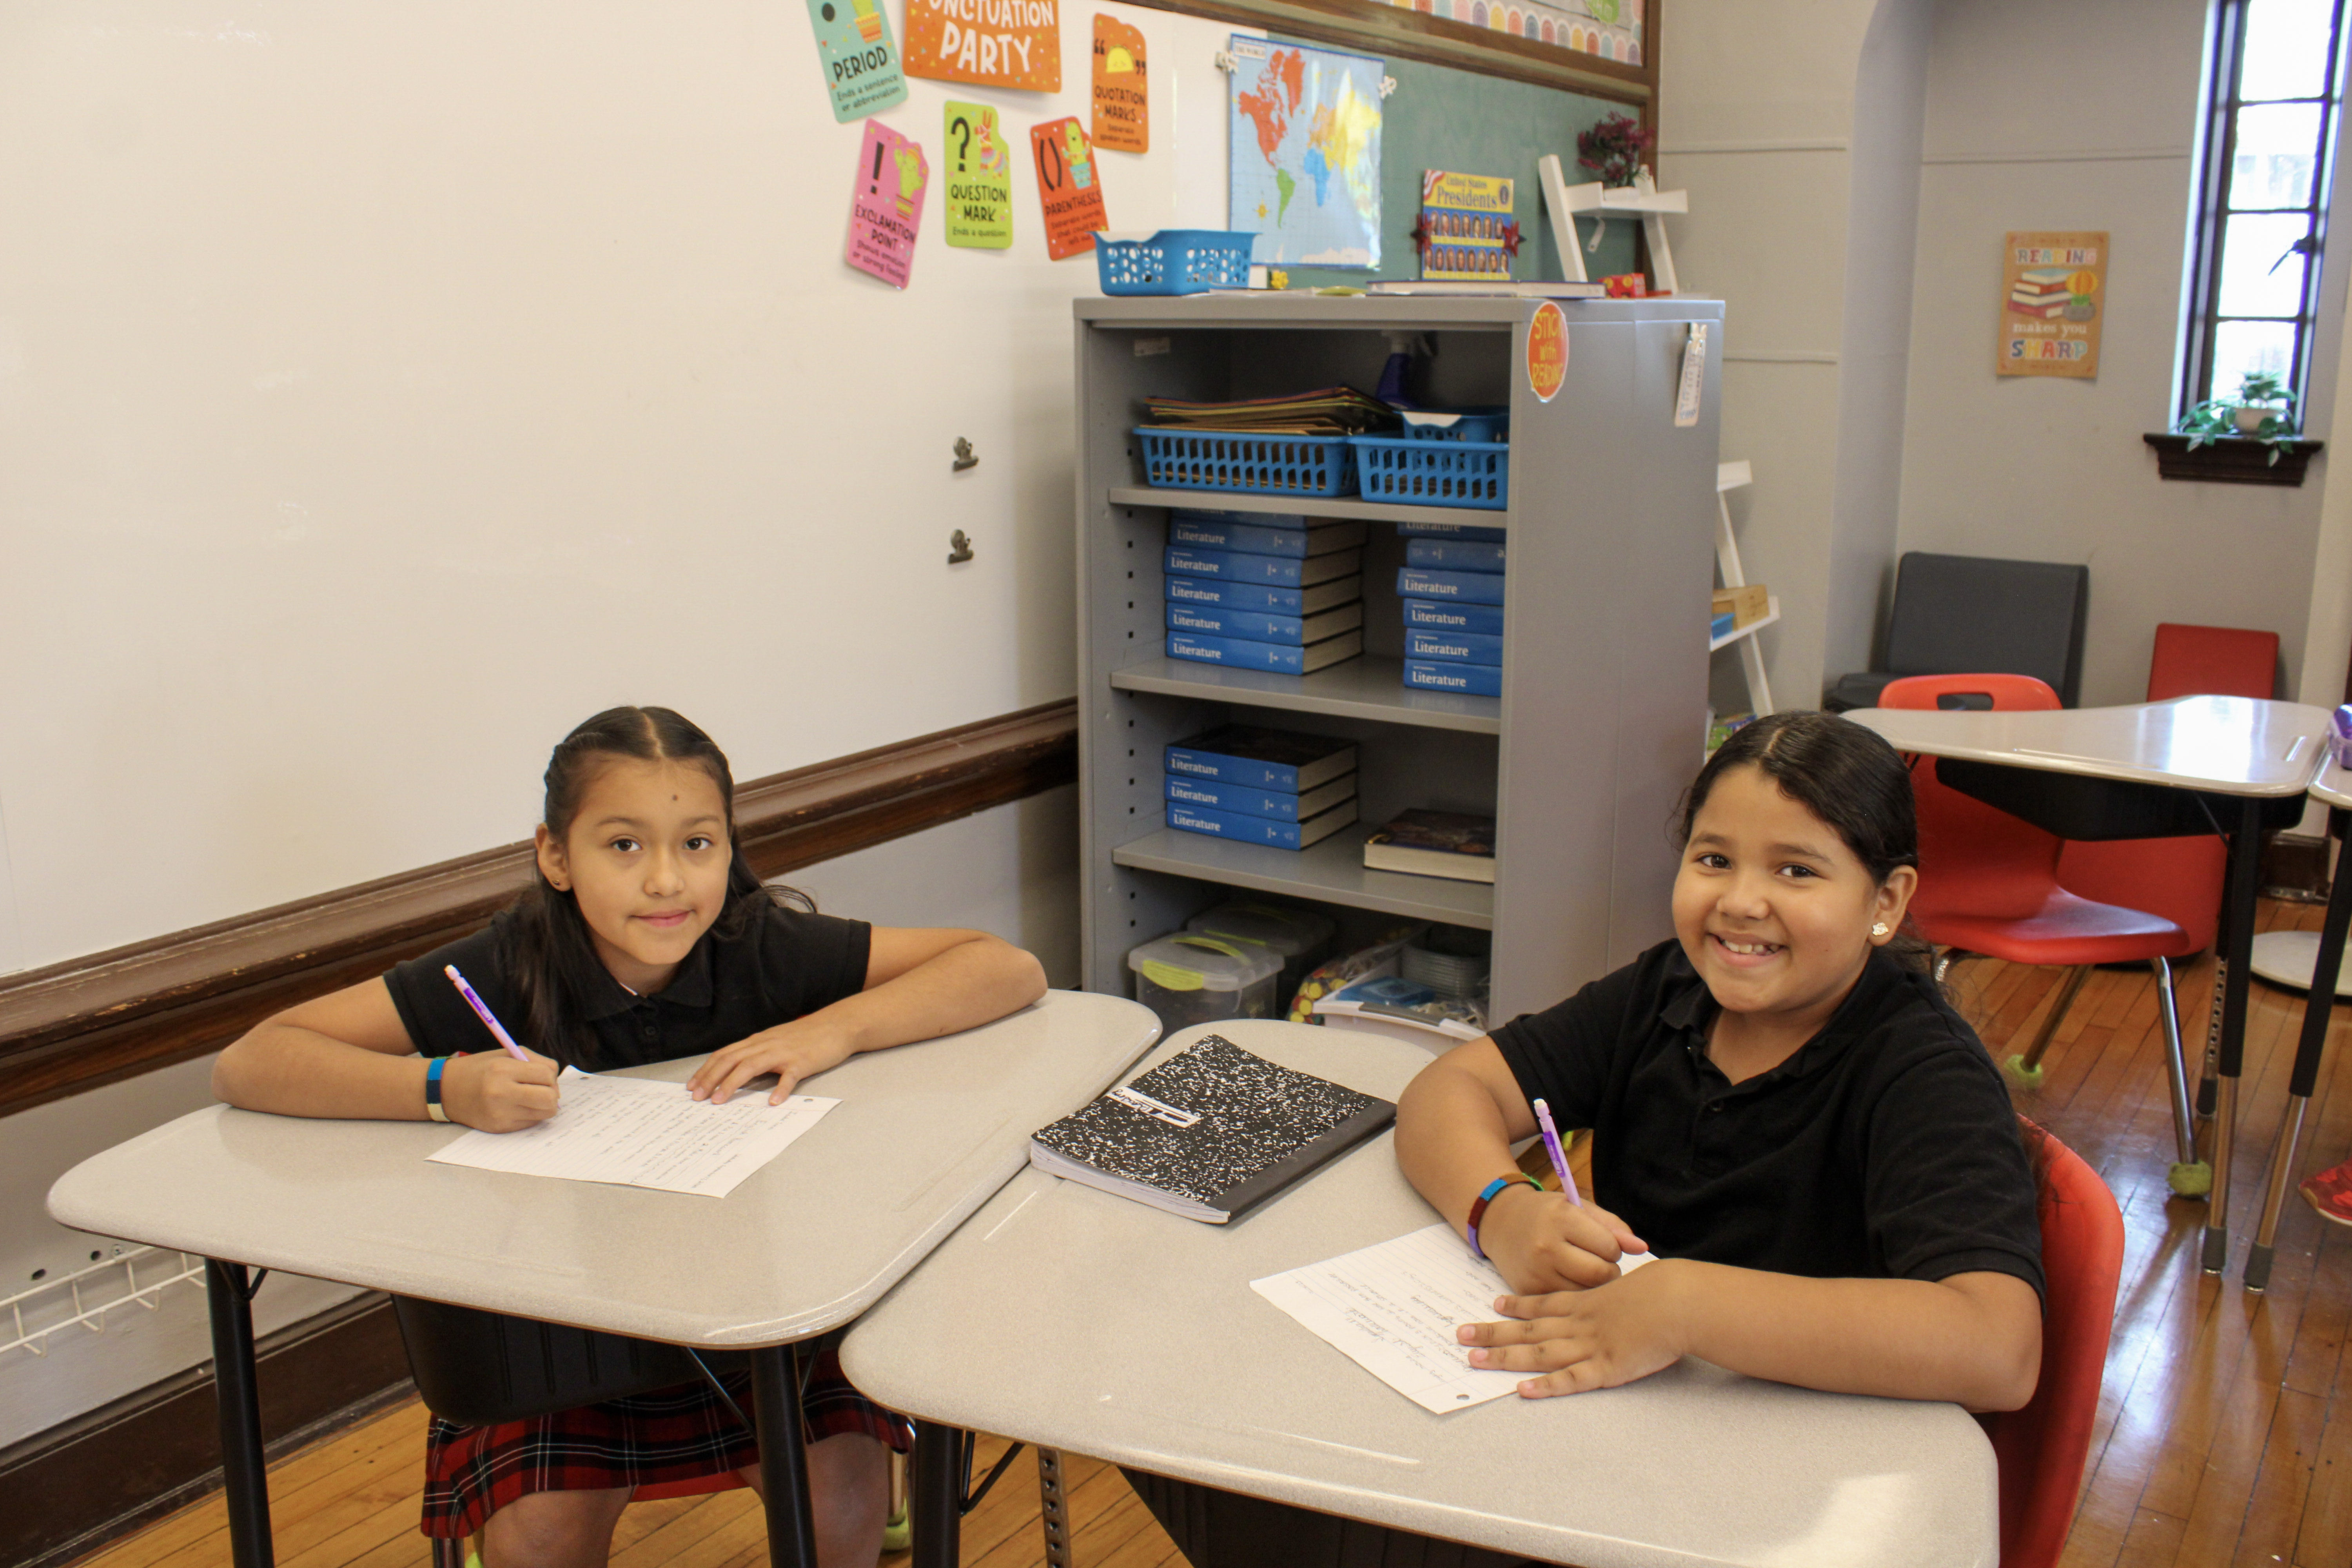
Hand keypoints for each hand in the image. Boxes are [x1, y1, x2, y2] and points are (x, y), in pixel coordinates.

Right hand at [442, 1051, 559, 1131]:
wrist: (446, 1090)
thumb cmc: (481, 1068)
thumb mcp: (506, 1054)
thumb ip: (535, 1063)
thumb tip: (556, 1083)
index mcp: (503, 1070)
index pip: (547, 1075)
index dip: (549, 1076)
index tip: (541, 1075)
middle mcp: (501, 1093)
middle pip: (550, 1099)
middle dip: (552, 1094)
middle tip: (541, 1089)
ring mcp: (500, 1113)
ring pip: (544, 1114)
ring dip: (543, 1105)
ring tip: (529, 1097)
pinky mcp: (500, 1128)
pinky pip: (531, 1123)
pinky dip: (530, 1114)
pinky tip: (516, 1106)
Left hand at [688, 1019, 854, 1103]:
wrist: (837, 1025)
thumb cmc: (806, 1036)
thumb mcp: (775, 1041)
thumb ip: (758, 1053)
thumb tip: (737, 1071)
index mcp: (758, 1041)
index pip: (725, 1054)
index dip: (706, 1070)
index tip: (692, 1086)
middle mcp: (766, 1044)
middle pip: (731, 1059)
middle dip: (710, 1078)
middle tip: (697, 1097)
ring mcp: (784, 1053)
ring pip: (751, 1066)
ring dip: (732, 1084)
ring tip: (720, 1100)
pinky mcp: (802, 1061)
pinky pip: (789, 1077)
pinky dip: (780, 1089)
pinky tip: (773, 1102)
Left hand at [1461, 1257, 1689, 1396]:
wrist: (1679, 1300)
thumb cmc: (1665, 1291)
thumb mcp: (1634, 1285)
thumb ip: (1619, 1294)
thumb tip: (1622, 1295)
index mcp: (1588, 1303)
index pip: (1545, 1305)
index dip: (1518, 1306)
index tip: (1495, 1304)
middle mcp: (1580, 1324)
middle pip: (1529, 1329)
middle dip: (1493, 1332)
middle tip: (1460, 1335)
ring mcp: (1591, 1347)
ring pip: (1539, 1353)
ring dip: (1505, 1356)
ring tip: (1475, 1359)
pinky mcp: (1607, 1369)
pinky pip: (1571, 1380)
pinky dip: (1547, 1386)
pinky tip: (1523, 1390)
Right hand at [1476, 1185, 1647, 1293]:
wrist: (1501, 1222)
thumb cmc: (1548, 1214)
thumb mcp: (1580, 1209)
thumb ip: (1613, 1227)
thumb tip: (1642, 1248)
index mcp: (1562, 1219)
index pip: (1609, 1247)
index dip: (1613, 1248)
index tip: (1602, 1244)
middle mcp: (1546, 1246)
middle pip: (1600, 1275)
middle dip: (1607, 1271)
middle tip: (1597, 1261)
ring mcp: (1535, 1272)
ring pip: (1586, 1294)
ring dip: (1592, 1287)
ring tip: (1582, 1270)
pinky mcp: (1527, 1291)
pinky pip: (1565, 1304)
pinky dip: (1572, 1296)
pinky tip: (1566, 1280)